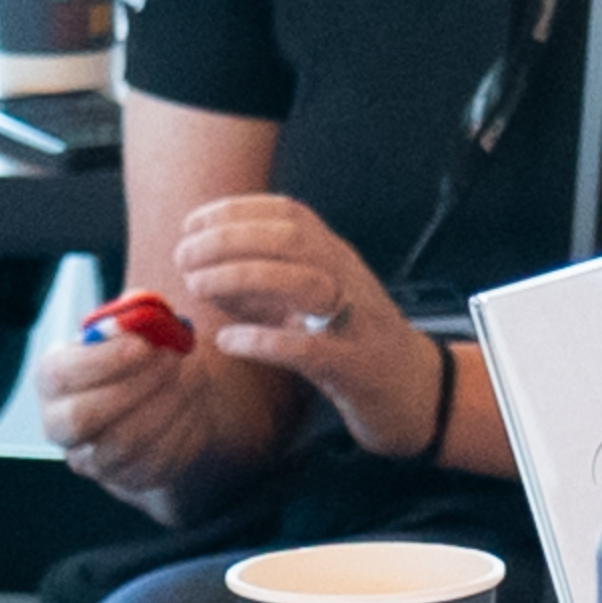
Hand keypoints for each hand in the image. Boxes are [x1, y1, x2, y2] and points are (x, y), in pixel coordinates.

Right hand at [31, 293, 305, 507]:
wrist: (165, 404)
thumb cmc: (141, 358)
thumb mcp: (135, 328)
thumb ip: (137, 314)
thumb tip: (145, 311)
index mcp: (53, 379)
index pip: (58, 376)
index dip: (100, 361)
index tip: (143, 344)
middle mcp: (61, 425)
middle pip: (79, 418)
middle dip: (131, 386)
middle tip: (171, 358)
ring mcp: (92, 459)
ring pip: (122, 444)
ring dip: (164, 406)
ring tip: (192, 376)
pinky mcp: (128, 480)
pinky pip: (154, 462)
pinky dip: (181, 429)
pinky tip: (196, 404)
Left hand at [155, 195, 444, 453]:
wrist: (417, 391)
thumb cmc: (355, 343)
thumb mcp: (311, 301)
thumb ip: (263, 284)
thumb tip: (204, 270)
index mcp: (336, 256)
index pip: (288, 213)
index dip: (235, 211)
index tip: (192, 224)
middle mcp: (347, 277)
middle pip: (289, 239)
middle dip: (229, 239)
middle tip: (184, 256)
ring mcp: (354, 320)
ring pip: (300, 281)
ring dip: (241, 277)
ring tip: (199, 286)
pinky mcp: (353, 366)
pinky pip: (306, 348)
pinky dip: (261, 340)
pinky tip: (228, 340)